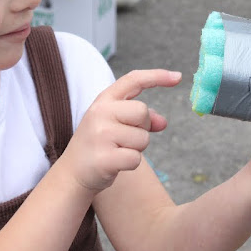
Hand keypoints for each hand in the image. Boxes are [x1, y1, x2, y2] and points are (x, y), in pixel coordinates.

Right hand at [58, 69, 181, 193]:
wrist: (72, 174)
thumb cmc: (98, 146)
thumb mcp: (114, 124)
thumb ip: (139, 119)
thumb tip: (164, 122)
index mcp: (103, 100)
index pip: (133, 80)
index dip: (157, 76)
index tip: (178, 77)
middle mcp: (100, 113)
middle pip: (142, 112)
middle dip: (143, 128)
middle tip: (124, 139)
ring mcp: (100, 134)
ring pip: (143, 138)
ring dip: (137, 148)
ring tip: (116, 151)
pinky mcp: (104, 158)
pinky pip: (136, 158)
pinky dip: (131, 163)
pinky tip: (115, 164)